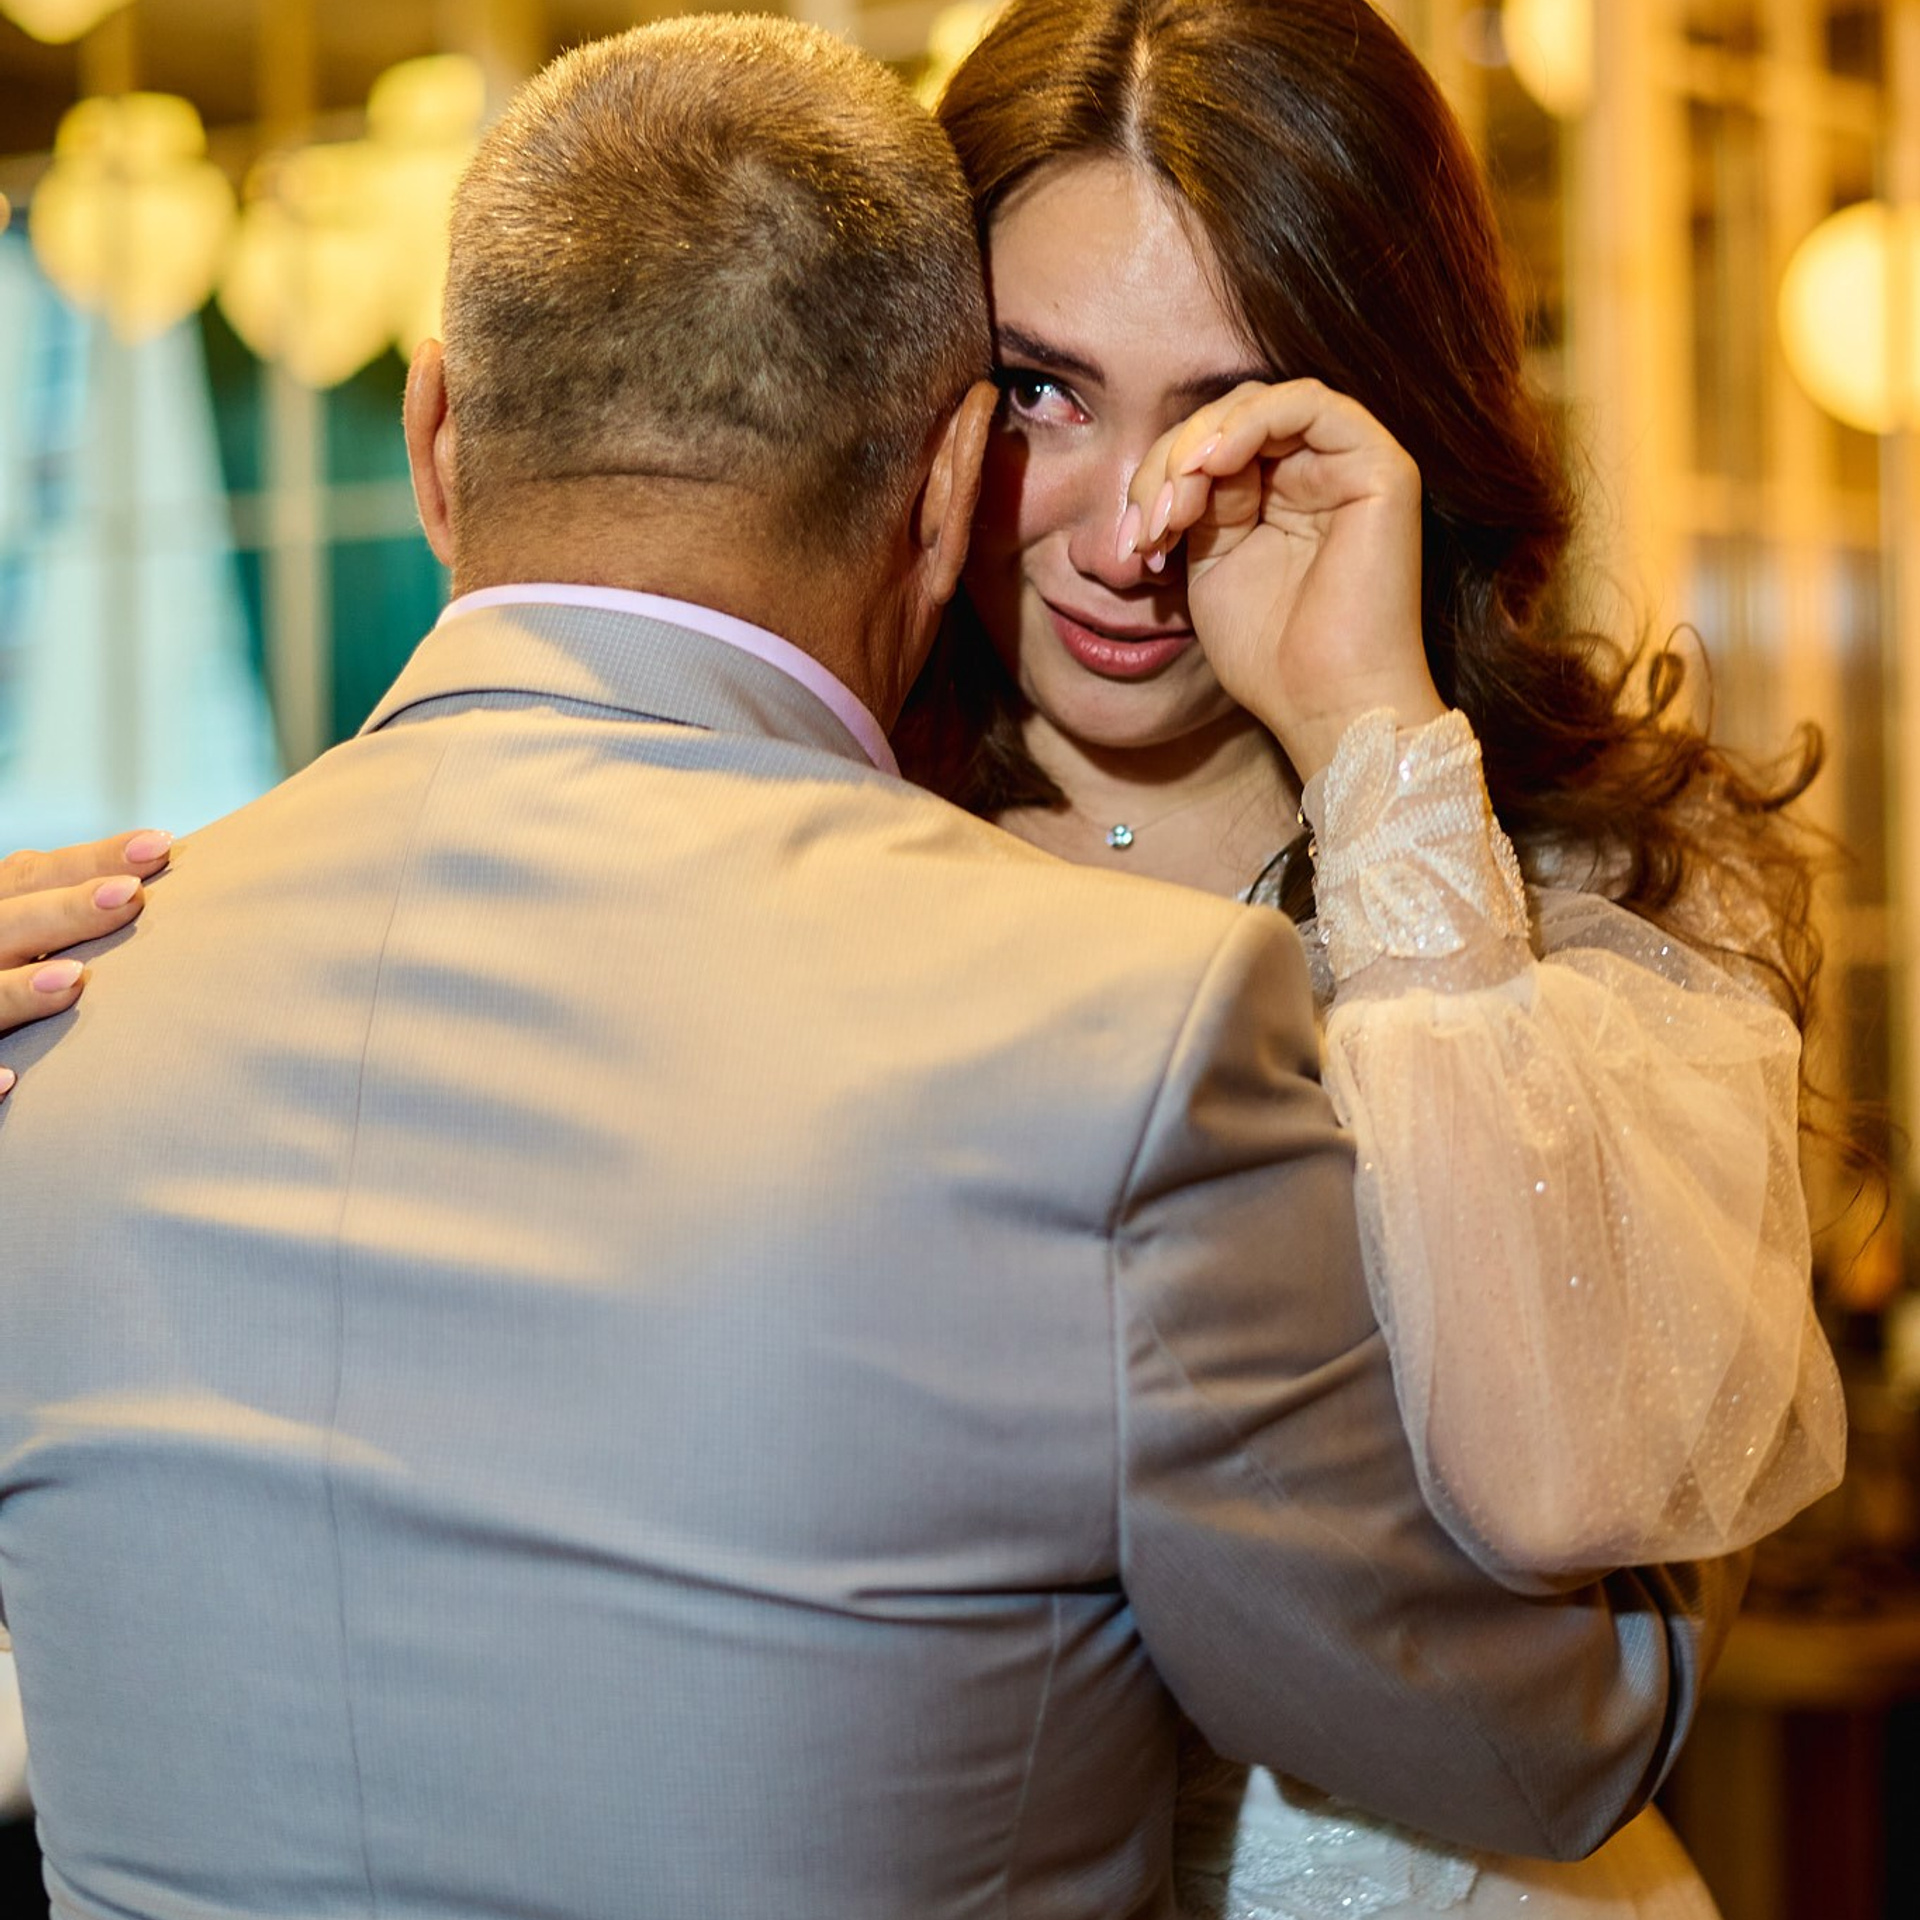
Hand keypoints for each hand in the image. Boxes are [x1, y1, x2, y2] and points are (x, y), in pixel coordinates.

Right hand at [0, 831, 172, 1097]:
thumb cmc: (16, 968)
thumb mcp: (25, 933)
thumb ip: (65, 915)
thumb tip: (158, 882)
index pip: (32, 876)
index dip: (90, 861)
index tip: (159, 845)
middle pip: (6, 924)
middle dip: (64, 910)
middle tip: (130, 895)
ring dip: (17, 990)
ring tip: (73, 978)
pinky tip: (13, 1081)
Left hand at [1123, 379, 1443, 780]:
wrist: (1325, 704)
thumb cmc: (1270, 657)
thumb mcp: (1211, 568)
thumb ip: (1197, 508)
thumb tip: (1175, 470)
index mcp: (1276, 497)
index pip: (1209, 447)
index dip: (1160, 477)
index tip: (1136, 537)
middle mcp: (1314, 474)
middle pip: (1228, 419)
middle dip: (1171, 461)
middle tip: (1151, 522)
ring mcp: (1349, 466)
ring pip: (1261, 403)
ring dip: (1201, 442)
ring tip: (1176, 502)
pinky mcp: (1380, 467)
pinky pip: (1309, 403)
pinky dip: (1250, 422)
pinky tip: (1211, 464)